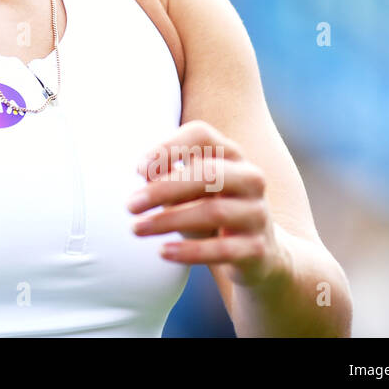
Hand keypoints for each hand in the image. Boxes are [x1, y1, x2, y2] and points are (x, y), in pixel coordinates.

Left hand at [126, 119, 290, 289]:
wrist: (257, 254)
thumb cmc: (209, 210)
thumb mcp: (187, 190)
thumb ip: (167, 177)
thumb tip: (145, 171)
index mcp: (230, 155)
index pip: (201, 135)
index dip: (168, 147)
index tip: (138, 169)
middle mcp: (250, 178)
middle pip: (209, 173)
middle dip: (164, 188)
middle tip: (130, 204)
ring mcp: (257, 213)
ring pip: (214, 211)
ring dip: (169, 220)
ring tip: (136, 228)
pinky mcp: (258, 248)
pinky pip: (223, 249)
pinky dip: (190, 251)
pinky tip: (163, 252)